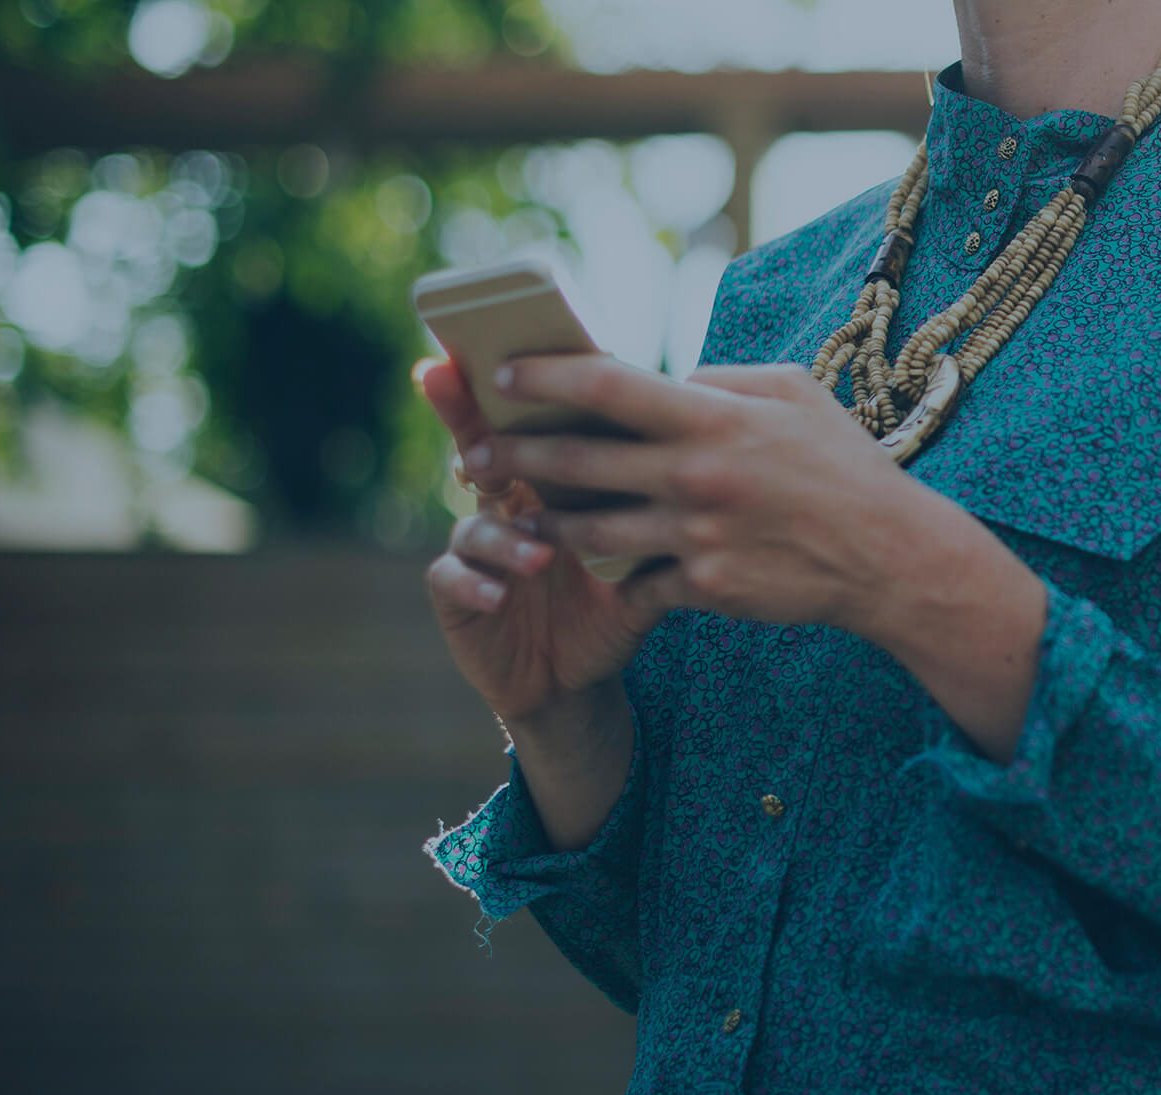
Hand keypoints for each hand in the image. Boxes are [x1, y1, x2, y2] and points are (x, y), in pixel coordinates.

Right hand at [417, 358, 664, 724]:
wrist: (578, 678)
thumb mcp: (646, 554)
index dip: (514, 387)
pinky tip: (499, 594)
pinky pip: (451, 578)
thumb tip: (709, 450)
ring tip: (540, 556)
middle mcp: (505, 504)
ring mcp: (475, 547)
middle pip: (479, 448)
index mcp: (549, 483)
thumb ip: (664, 505)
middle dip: (464, 420)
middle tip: (466, 404)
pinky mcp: (457, 594)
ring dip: (504, 536)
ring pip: (475, 522)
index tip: (504, 350)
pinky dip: (475, 582)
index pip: (532, 424)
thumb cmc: (614, 603)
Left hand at [466, 359, 952, 642]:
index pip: (605, 385)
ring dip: (543, 523)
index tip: (502, 375)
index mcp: (712, 417)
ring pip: (589, 531)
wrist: (889, 556)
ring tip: (516, 515)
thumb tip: (668, 379)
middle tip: (473, 454)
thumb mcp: (793, 393)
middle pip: (575, 461)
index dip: (543, 377)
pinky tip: (592, 569)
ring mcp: (697, 536)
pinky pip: (637, 581)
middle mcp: (695, 475)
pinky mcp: (705, 587)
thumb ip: (721, 381)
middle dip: (512, 455)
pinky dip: (615, 574)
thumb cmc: (842, 464)